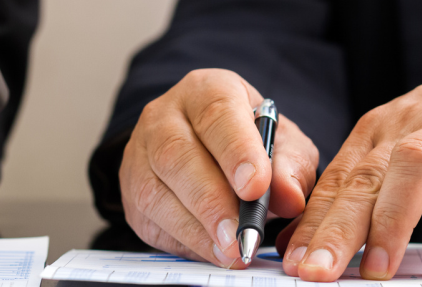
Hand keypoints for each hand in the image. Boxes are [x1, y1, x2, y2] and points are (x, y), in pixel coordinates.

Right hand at [120, 69, 318, 267]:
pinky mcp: (131, 192)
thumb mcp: (282, 142)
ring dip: (196, 228)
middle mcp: (163, 117)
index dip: (236, 151)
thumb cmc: (248, 142)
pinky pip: (150, 220)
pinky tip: (213, 252)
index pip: (216, 114)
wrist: (207, 148)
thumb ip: (290, 165)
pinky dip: (184, 242)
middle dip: (211, 200)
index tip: (256, 187)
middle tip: (241, 233)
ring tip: (232, 251)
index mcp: (205, 91)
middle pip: (176, 155)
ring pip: (155, 192)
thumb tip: (289, 197)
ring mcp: (140, 155)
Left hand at [278, 7, 421, 280]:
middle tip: (315, 271)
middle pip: (362, 177)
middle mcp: (408, 126)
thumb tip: (302, 238)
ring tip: (376, 271)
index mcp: (376, 131)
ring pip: (412, 169)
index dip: (309, 224)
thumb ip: (359, 191)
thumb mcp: (400, 149)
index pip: (333, 181)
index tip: (290, 262)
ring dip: (390, 222)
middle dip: (334, 228)